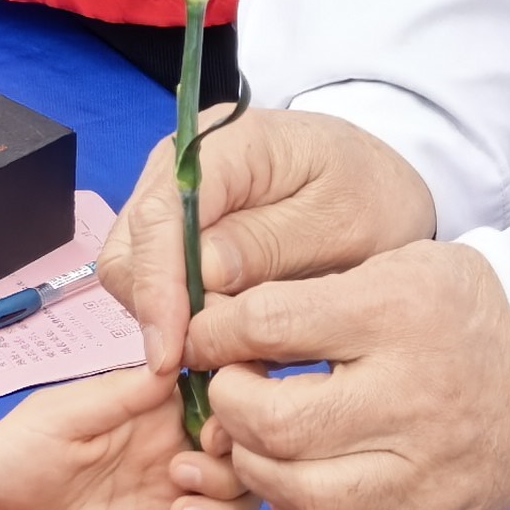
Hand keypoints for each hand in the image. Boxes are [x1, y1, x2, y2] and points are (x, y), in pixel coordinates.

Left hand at [0, 366, 256, 509]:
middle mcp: (179, 448)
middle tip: (180, 477)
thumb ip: (121, 394)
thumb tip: (176, 357)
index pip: (222, 400)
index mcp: (158, 406)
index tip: (212, 434)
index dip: (233, 415)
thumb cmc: (21, 454)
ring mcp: (182, 497)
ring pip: (244, 500)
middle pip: (245, 453)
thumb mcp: (63, 416)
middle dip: (232, 468)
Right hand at [101, 107, 438, 373]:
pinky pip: (153, 281)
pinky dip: (177, 317)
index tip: (171, 353)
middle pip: (132, 246)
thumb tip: (203, 275)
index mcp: (226, 144)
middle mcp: (180, 165)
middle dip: (159, 311)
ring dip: (166, 320)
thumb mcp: (342, 224)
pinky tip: (220, 341)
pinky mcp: (175, 231)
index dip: (159, 286)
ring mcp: (172, 197)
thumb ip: (273, 244)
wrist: (378, 186)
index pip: (163, 213)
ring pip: (133, 271)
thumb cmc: (370, 197)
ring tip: (224, 356)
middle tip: (210, 365)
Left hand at [188, 237, 509, 509]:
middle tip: (229, 396)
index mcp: (393, 314)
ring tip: (256, 445)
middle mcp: (411, 399)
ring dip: (257, 472)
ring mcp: (426, 472)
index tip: (205, 339)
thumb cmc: (452, 307)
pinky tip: (295, 496)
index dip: (215, 336)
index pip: (270, 327)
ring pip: (303, 496)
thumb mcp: (386, 267)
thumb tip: (211, 327)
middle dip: (230, 411)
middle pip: (279, 425)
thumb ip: (302, 295)